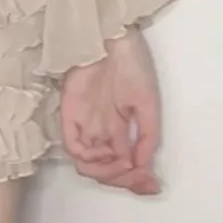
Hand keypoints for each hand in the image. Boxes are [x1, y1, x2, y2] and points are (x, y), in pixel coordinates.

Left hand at [60, 29, 161, 193]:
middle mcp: (99, 128)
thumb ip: (147, 136)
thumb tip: (143, 166)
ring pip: (88, 163)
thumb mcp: (148, 103)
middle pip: (106, 168)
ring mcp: (83, 122)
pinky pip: (73, 146)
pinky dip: (89, 157)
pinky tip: (104, 152)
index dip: (137, 179)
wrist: (112, 38)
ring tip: (121, 164)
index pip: (123, 163)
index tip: (153, 184)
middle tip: (139, 177)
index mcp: (118, 126)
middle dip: (123, 179)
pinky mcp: (69, 113)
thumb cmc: (132, 65)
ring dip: (107, 172)